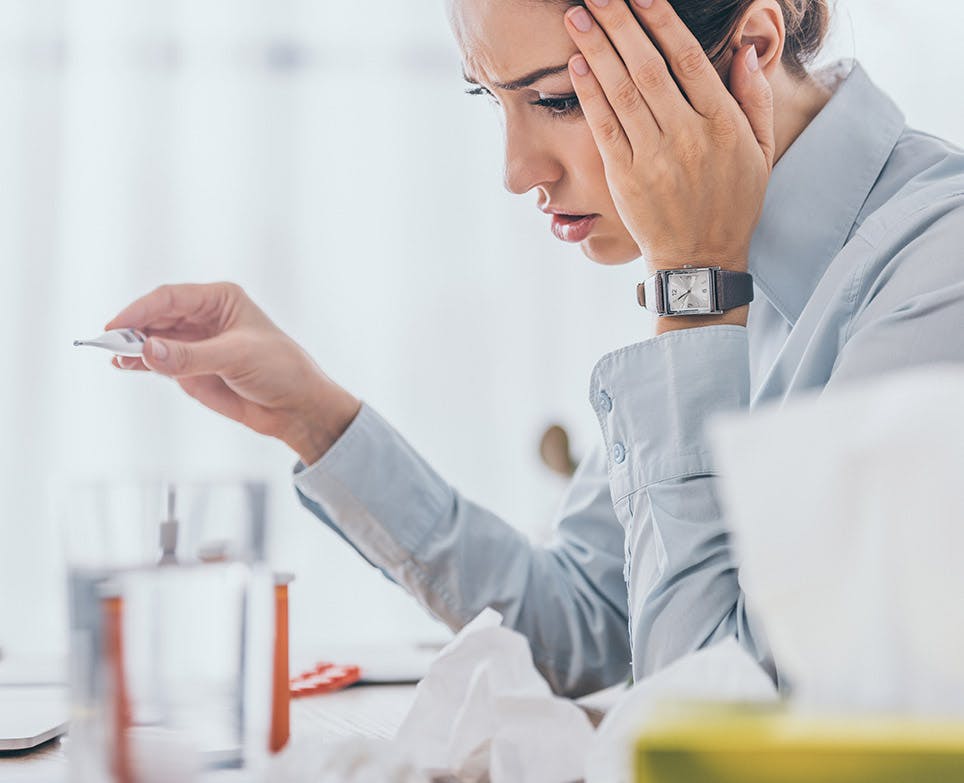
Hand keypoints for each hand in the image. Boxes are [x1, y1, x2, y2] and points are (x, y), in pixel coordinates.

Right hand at [105, 283, 360, 464]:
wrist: (296, 406)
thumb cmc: (280, 370)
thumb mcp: (237, 357)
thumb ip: (191, 356)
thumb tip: (147, 351)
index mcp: (219, 299)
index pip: (169, 298)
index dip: (140, 310)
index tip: (116, 326)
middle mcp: (204, 316)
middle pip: (156, 316)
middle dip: (132, 328)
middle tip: (110, 345)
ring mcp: (195, 343)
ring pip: (152, 339)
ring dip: (132, 347)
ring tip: (114, 358)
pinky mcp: (190, 368)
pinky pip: (157, 361)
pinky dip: (139, 363)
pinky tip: (123, 366)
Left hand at [564, 0, 774, 280]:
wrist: (699, 258)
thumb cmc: (732, 202)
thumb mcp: (760, 151)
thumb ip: (754, 98)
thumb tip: (744, 49)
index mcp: (722, 124)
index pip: (689, 58)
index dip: (662, 21)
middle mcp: (687, 136)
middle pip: (648, 67)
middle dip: (619, 24)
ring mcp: (653, 157)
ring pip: (622, 91)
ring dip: (596, 49)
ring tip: (577, 16)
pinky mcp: (625, 177)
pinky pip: (604, 127)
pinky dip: (589, 94)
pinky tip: (576, 64)